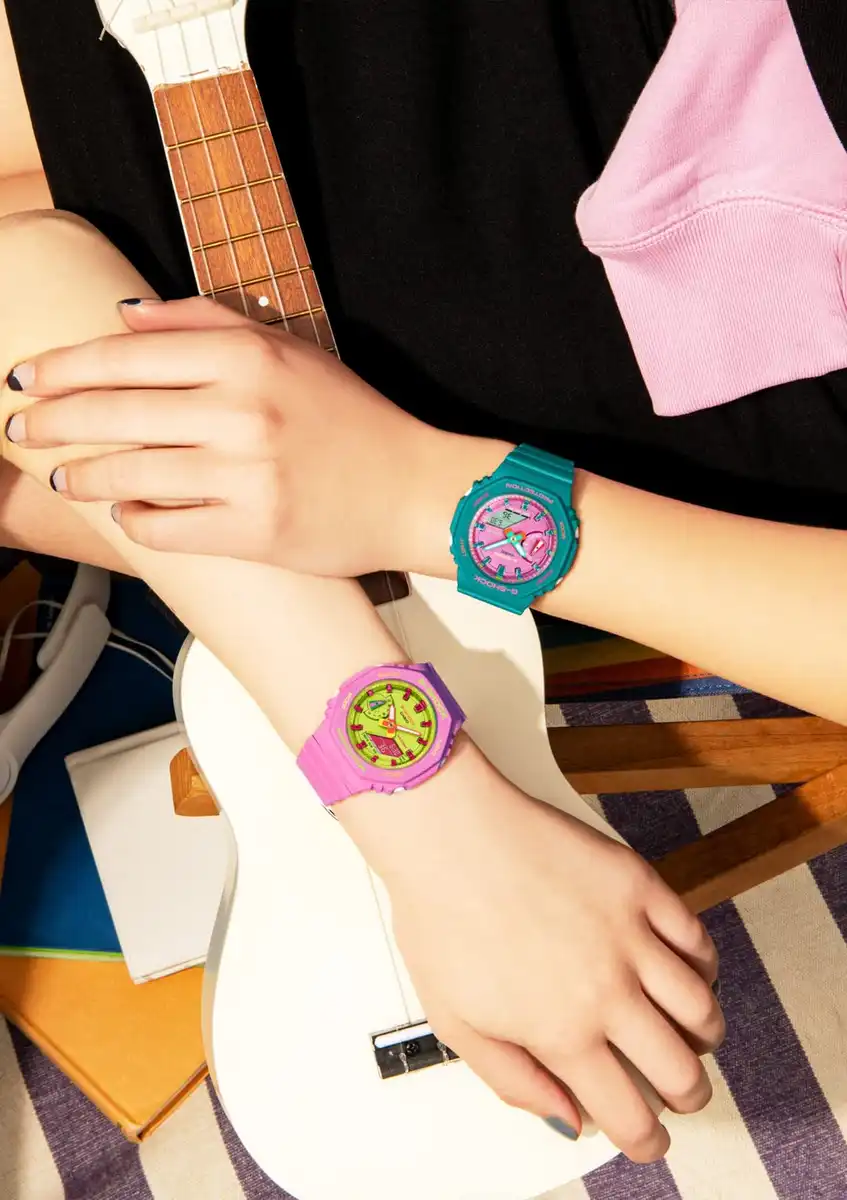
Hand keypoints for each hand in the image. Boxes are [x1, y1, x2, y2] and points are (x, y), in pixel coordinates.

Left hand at [4, 297, 495, 575]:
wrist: (412, 488)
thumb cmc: (351, 418)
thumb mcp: (288, 349)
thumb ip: (204, 323)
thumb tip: (122, 318)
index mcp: (246, 357)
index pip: (124, 357)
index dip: (62, 368)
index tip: (26, 379)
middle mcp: (242, 412)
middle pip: (114, 414)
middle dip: (52, 423)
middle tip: (21, 430)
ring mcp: (246, 477)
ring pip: (130, 477)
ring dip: (84, 477)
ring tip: (66, 477)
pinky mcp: (254, 533)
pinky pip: (166, 529)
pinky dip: (135, 522)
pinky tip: (127, 513)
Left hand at [341, 744, 723, 1162]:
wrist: (449, 834)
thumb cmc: (440, 915)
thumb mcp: (455, 1021)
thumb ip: (513, 1080)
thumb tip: (565, 1117)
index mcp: (561, 1032)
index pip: (628, 1115)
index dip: (645, 1141)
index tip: (646, 1139)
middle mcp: (606, 991)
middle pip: (681, 1071)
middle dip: (686, 1096)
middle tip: (678, 1093)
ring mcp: (629, 936)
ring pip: (702, 1009)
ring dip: (703, 1036)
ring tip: (689, 1036)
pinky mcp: (639, 886)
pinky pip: (697, 939)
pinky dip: (703, 967)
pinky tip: (686, 971)